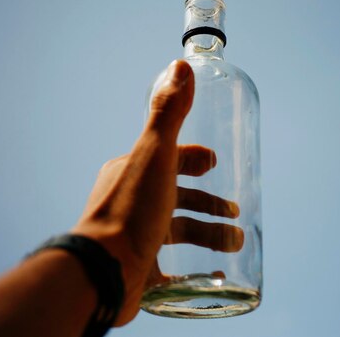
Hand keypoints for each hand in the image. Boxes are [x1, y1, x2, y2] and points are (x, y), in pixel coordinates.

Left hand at [71, 60, 243, 325]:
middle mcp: (132, 201)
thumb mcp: (155, 155)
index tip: (216, 165)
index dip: (195, 159)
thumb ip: (169, 113)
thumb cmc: (131, 210)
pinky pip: (173, 269)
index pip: (170, 159)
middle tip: (234, 211)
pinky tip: (216, 272)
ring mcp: (135, 236)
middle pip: (180, 197)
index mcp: (133, 172)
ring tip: (236, 242)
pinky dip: (196, 269)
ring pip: (180, 232)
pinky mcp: (140, 269)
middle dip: (209, 202)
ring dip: (211, 235)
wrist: (102, 274)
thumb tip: (181, 66)